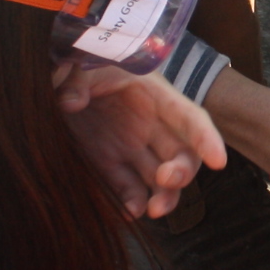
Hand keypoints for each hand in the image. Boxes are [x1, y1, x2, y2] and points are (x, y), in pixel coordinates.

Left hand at [56, 62, 225, 219]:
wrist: (50, 72)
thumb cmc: (77, 57)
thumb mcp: (79, 59)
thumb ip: (76, 78)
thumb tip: (72, 101)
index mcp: (153, 93)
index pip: (189, 118)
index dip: (206, 138)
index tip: (218, 162)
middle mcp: (149, 123)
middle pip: (182, 154)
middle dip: (182, 171)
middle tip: (166, 180)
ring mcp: (130, 145)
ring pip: (160, 177)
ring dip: (164, 195)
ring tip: (153, 211)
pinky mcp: (108, 162)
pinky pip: (127, 187)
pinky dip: (131, 202)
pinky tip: (128, 212)